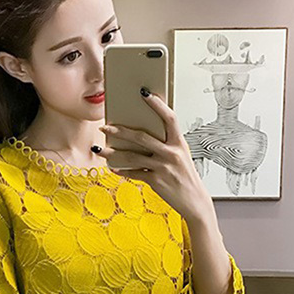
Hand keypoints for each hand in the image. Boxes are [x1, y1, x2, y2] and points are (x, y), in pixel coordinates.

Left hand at [98, 89, 211, 223]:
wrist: (194, 201)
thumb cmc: (186, 177)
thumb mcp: (181, 156)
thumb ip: (166, 146)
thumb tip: (142, 137)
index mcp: (179, 143)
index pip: (169, 118)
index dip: (157, 104)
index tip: (144, 93)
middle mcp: (171, 153)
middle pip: (141, 137)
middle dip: (120, 131)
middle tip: (105, 127)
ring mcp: (163, 167)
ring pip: (132, 157)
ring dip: (113, 153)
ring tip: (99, 150)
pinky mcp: (156, 181)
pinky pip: (134, 173)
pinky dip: (122, 171)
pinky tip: (113, 168)